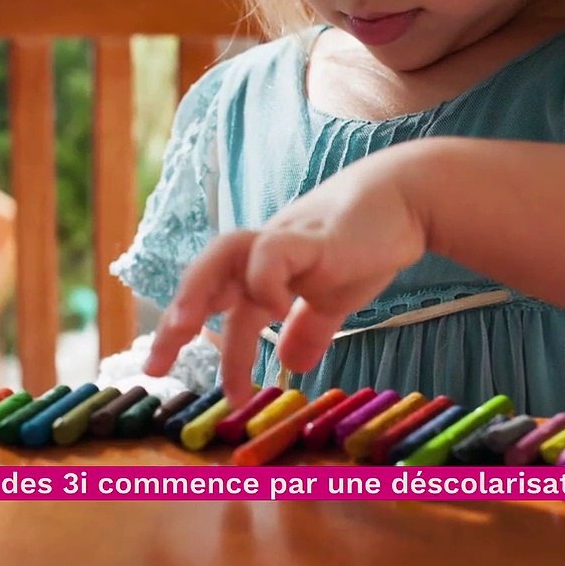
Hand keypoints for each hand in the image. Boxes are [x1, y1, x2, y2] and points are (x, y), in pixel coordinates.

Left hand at [145, 148, 427, 405]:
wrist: (409, 197)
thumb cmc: (369, 240)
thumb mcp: (334, 296)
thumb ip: (310, 326)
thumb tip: (291, 364)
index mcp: (265, 265)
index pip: (213, 294)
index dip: (183, 328)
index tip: (159, 368)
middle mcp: (266, 251)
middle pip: (205, 273)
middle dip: (176, 318)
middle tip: (155, 364)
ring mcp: (288, 240)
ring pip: (225, 256)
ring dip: (199, 293)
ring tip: (184, 331)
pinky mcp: (314, 238)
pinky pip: (271, 252)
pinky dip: (264, 281)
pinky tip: (276, 309)